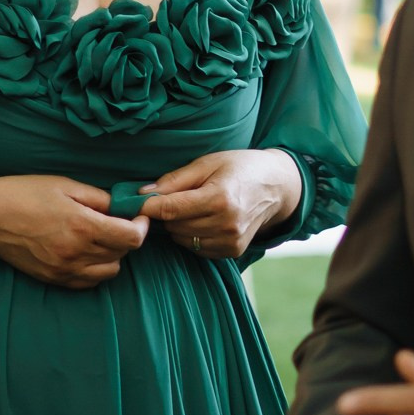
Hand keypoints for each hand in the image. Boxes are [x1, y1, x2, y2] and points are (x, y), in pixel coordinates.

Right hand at [0, 174, 146, 288]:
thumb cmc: (24, 194)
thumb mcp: (65, 185)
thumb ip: (99, 198)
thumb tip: (122, 207)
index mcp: (82, 225)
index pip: (131, 237)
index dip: (141, 226)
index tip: (138, 217)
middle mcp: (76, 253)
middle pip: (122, 253)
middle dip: (127, 237)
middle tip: (117, 221)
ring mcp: (64, 270)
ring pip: (109, 271)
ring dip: (113, 255)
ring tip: (101, 237)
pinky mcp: (54, 279)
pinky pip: (89, 282)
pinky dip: (95, 269)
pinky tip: (87, 252)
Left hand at [140, 149, 301, 259]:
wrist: (276, 186)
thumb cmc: (239, 168)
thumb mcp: (207, 163)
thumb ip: (174, 180)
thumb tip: (141, 194)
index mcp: (220, 198)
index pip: (171, 209)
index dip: (148, 207)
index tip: (137, 202)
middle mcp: (227, 223)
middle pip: (175, 226)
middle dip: (167, 213)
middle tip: (172, 198)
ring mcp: (231, 241)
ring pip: (183, 239)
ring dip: (179, 226)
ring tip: (192, 207)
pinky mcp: (233, 251)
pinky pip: (197, 248)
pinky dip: (193, 236)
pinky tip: (204, 220)